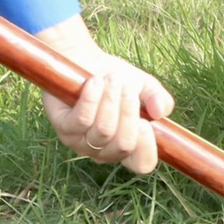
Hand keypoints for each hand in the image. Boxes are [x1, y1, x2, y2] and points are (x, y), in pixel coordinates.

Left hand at [34, 19, 174, 174]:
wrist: (82, 60)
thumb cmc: (114, 78)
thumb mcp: (143, 85)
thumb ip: (158, 98)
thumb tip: (160, 112)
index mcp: (127, 147)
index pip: (141, 164)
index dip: (147, 148)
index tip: (147, 122)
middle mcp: (103, 151)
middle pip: (123, 144)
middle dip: (129, 112)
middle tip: (127, 86)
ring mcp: (81, 143)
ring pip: (103, 130)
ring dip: (111, 100)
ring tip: (111, 78)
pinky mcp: (63, 128)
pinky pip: (82, 120)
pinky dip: (92, 99)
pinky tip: (95, 83)